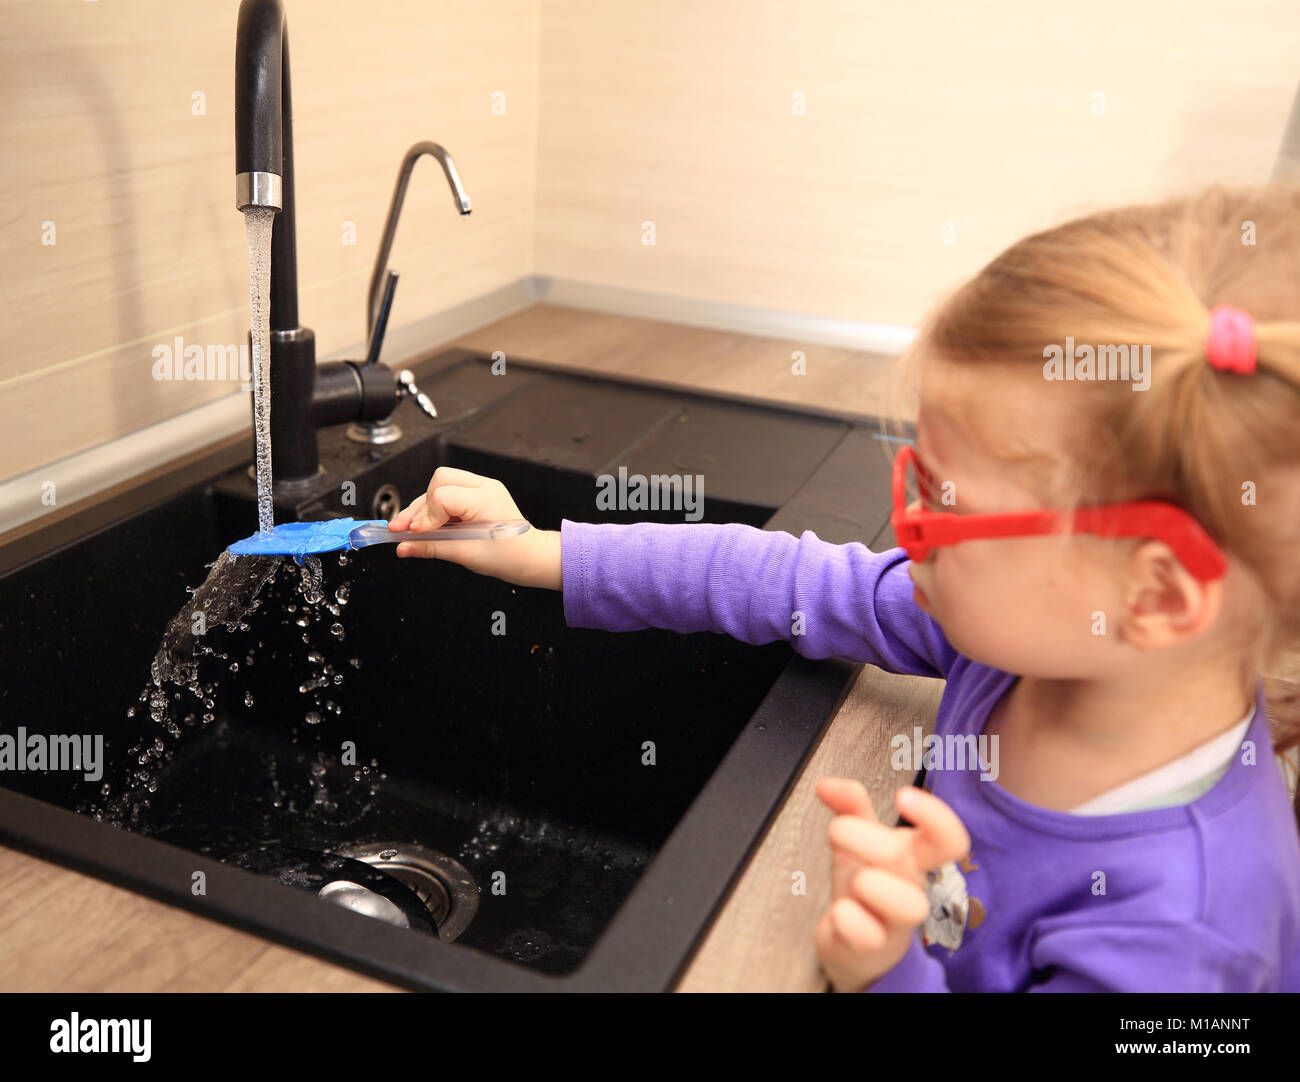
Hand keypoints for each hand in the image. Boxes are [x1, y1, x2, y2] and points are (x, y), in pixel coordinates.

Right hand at [388, 466, 561, 590]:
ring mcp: (481, 488)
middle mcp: (484, 487)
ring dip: (425, 508)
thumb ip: (431, 547)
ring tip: (412, 531)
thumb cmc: (508, 557)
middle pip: (439, 482)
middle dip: (420, 507)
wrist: (530, 558)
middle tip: (402, 530)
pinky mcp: (477, 495)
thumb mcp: (465, 554)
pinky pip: (449, 493)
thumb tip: (403, 547)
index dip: (425, 516)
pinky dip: (435, 509)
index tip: (414, 534)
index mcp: (486, 499)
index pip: (443, 496)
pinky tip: (427, 526)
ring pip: (441, 485)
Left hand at [813, 777, 969, 991]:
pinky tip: (840, 912)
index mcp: (915, 859)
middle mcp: (909, 889)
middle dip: (871, 839)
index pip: (948, 839)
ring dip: (875, 885)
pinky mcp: (868, 949)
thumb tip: (827, 784)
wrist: (854, 947)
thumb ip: (850, 808)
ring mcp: (892, 922)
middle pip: (911, 862)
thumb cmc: (865, 888)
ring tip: (855, 879)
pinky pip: (868, 937)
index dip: (936, 816)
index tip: (903, 795)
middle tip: (838, 829)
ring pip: (908, 907)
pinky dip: (850, 920)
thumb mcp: (859, 842)